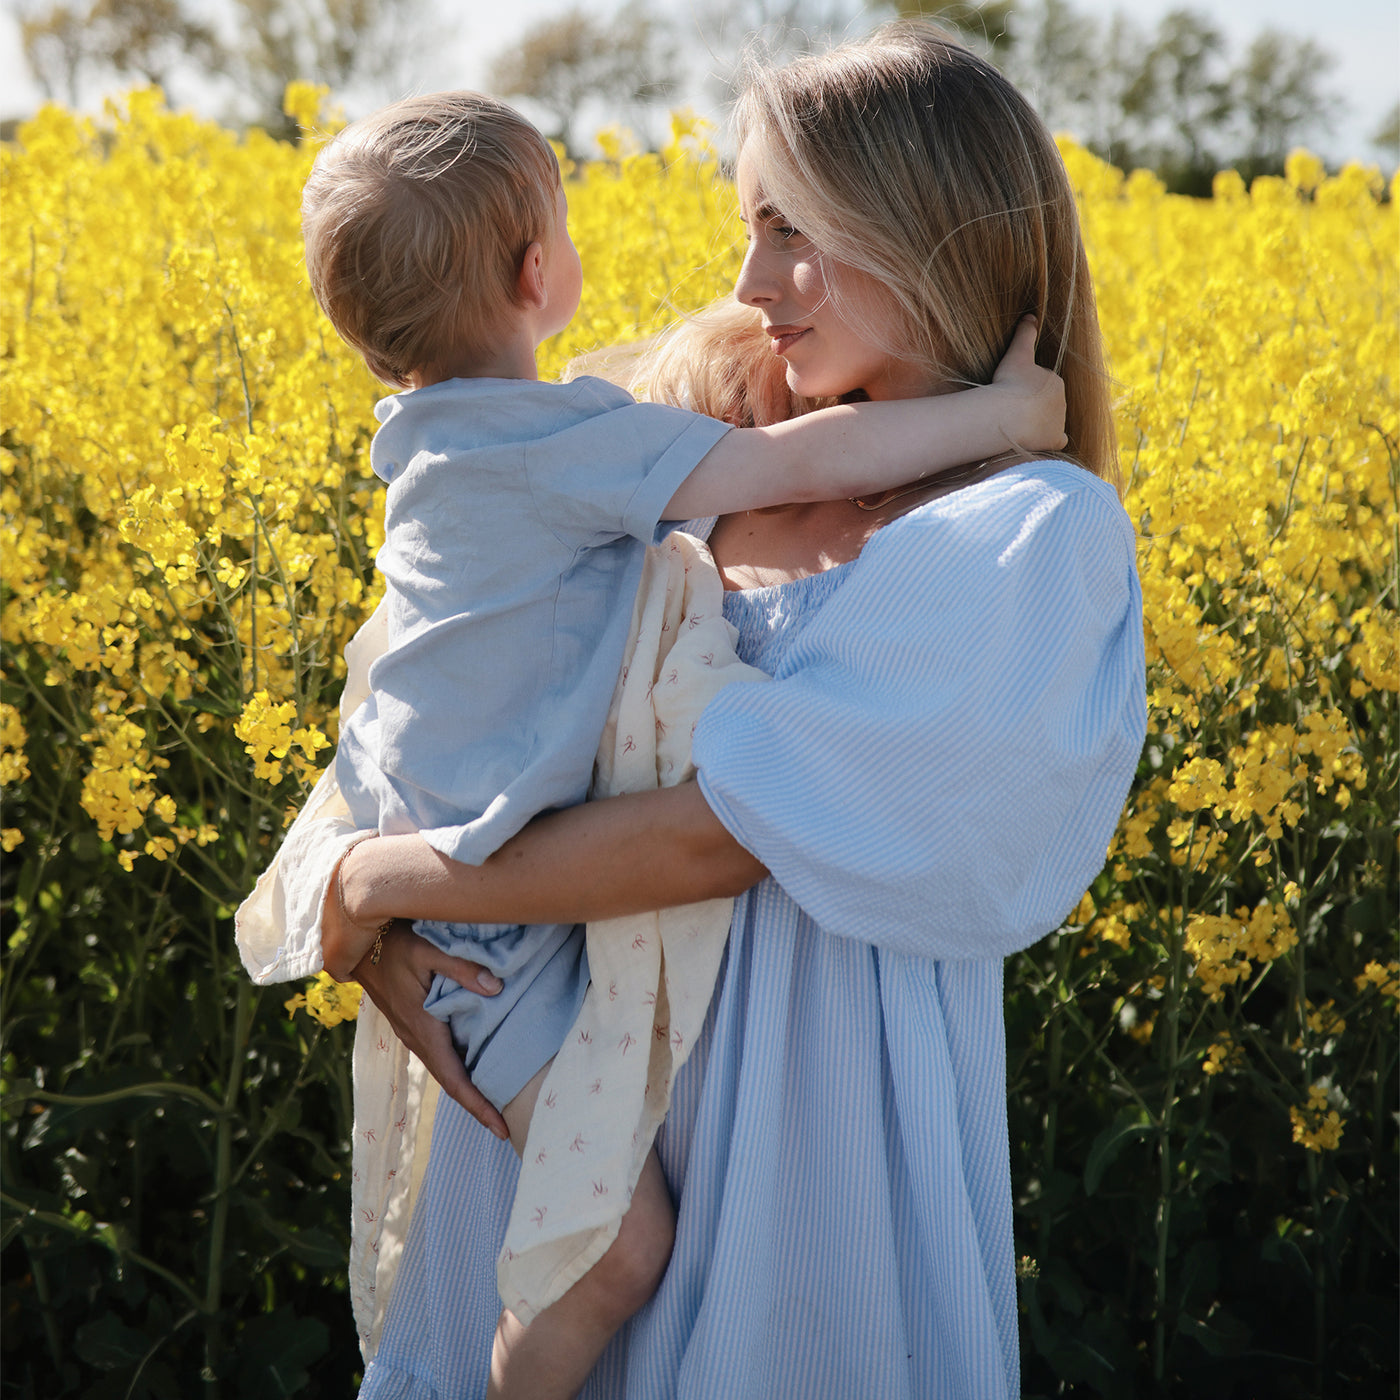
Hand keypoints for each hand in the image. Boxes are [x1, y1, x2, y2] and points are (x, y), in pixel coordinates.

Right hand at [351, 922, 509, 1140]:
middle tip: (505, 1128)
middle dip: (477, 1106)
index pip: (455, 1078)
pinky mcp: (411, 1024)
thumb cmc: (394, 943)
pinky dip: (457, 1071)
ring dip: (467, 1090)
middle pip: (450, 1082)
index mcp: (423, 1028)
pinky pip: (437, 1056)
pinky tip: (472, 1068)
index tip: (501, 1128)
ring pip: (443, 1070)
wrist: (357, 942)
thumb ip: (462, 968)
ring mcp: (411, 1033)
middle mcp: (416, 1038)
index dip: (478, 1105)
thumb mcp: (429, 949)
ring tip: (494, 1104)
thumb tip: (497, 988)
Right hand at [991, 316, 1066, 453]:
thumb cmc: (1009, 383)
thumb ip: (1024, 334)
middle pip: (1049, 403)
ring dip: (1040, 423)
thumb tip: (1031, 315)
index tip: (1013, 392)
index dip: (1028, 388)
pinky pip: (1058, 440)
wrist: (1008, 414)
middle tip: (1014, 409)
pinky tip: (1039, 440)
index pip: (1043, 384)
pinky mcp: (1054, 439)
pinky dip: (1051, 440)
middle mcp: (1062, 401)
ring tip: (1019, 425)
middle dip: (1036, 406)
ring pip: (1052, 421)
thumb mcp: (1016, 354)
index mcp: (1056, 381)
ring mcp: (1059, 421)